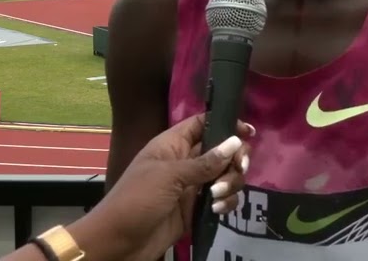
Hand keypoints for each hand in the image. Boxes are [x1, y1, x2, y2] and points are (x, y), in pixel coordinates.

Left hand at [75, 114, 253, 260]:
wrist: (118, 243)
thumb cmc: (137, 200)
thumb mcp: (169, 176)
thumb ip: (205, 162)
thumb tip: (236, 142)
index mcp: (173, 145)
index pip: (203, 123)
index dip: (226, 123)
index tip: (249, 132)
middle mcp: (185, 162)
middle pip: (222, 150)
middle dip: (235, 159)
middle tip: (239, 168)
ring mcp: (192, 186)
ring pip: (226, 176)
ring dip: (230, 183)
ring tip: (217, 196)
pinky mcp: (197, 209)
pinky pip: (222, 199)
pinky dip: (226, 203)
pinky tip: (218, 211)